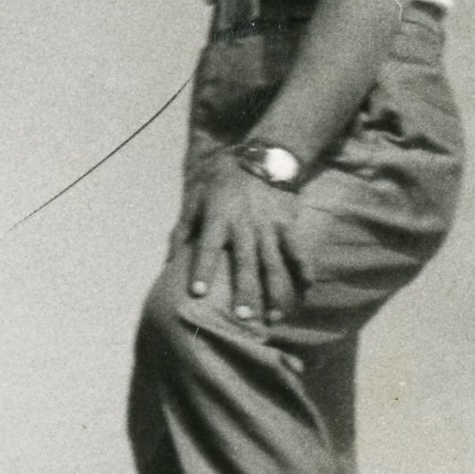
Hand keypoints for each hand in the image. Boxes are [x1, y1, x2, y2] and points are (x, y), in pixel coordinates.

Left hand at [180, 165, 305, 329]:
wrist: (264, 156)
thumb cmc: (222, 179)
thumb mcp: (195, 197)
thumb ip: (181, 228)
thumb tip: (167, 260)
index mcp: (218, 218)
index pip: (207, 248)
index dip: (202, 269)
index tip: (197, 293)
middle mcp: (244, 225)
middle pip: (245, 262)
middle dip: (245, 291)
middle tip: (243, 317)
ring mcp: (269, 226)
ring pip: (273, 263)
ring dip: (275, 291)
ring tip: (274, 317)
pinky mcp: (288, 224)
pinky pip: (297, 249)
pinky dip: (304, 268)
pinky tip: (307, 288)